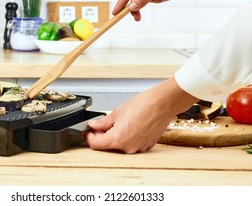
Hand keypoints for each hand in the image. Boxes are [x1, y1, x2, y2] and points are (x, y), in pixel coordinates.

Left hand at [84, 77, 198, 153]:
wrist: (163, 103)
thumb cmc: (144, 104)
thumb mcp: (117, 112)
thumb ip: (103, 122)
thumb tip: (94, 125)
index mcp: (118, 139)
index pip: (96, 144)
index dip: (89, 137)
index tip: (88, 131)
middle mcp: (128, 147)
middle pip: (108, 146)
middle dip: (102, 136)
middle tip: (100, 125)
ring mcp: (138, 148)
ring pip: (120, 145)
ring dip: (115, 136)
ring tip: (118, 122)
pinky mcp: (146, 146)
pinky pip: (131, 144)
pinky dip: (127, 137)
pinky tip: (129, 126)